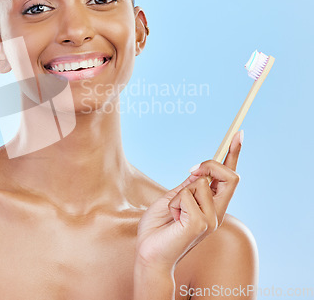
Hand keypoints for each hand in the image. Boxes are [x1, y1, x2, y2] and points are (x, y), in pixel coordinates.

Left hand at [135, 131, 242, 271]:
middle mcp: (217, 212)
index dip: (234, 154)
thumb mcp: (174, 198)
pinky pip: (187, 195)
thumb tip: (201, 170)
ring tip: (173, 211)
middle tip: (189, 171)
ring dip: (180, 192)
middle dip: (210, 165)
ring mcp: (211, 220)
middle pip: (230, 176)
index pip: (229, 178)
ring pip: (201, 183)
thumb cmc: (158, 228)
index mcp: (212, 206)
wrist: (148, 253)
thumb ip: (189, 186)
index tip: (238, 133)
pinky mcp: (200, 224)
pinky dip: (174, 202)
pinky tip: (172, 217)